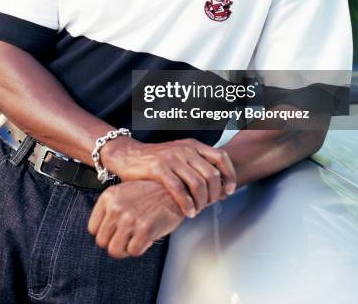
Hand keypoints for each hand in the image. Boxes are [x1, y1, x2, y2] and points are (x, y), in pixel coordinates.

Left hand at [87, 180, 183, 258]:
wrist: (175, 190)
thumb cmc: (150, 193)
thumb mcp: (124, 192)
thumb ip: (110, 209)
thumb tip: (100, 233)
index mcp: (108, 197)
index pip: (92, 228)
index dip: (105, 234)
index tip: (115, 233)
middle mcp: (116, 207)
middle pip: (102, 242)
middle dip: (115, 243)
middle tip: (127, 239)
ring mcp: (129, 218)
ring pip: (115, 250)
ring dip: (125, 249)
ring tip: (135, 240)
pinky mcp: (144, 229)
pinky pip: (133, 251)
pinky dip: (140, 248)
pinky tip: (147, 237)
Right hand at [101, 137, 235, 217]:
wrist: (128, 155)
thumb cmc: (156, 161)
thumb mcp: (180, 157)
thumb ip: (198, 167)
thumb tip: (221, 188)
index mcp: (193, 145)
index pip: (221, 157)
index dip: (229, 175)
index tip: (229, 190)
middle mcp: (185, 149)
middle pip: (211, 174)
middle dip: (215, 194)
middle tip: (211, 205)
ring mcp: (172, 158)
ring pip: (198, 183)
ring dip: (202, 202)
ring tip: (198, 211)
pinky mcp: (158, 168)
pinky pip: (179, 189)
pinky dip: (187, 204)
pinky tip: (188, 212)